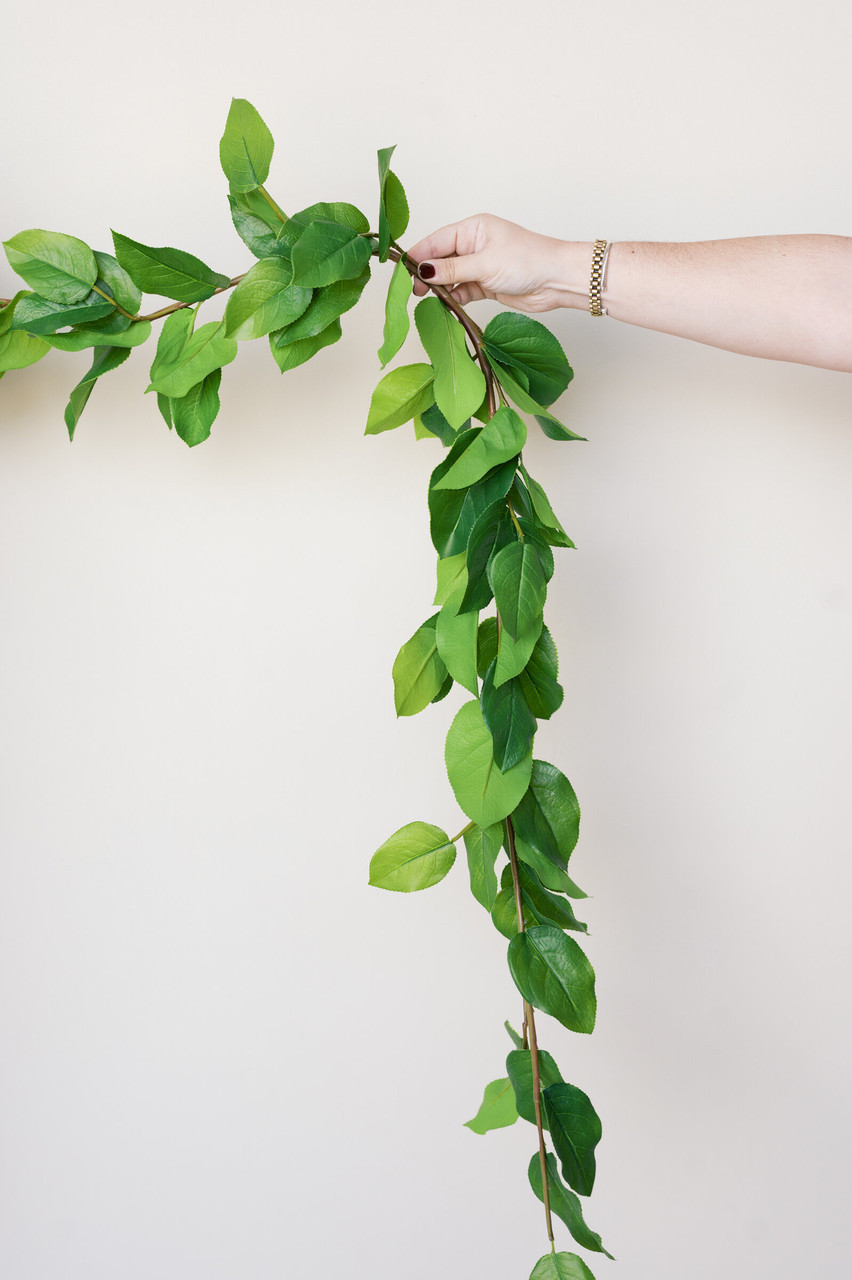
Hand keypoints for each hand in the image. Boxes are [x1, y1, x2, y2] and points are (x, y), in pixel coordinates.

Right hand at [406, 213, 576, 313]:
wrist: (557, 280)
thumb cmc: (527, 261)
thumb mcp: (484, 264)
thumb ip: (451, 270)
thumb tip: (423, 271)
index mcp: (472, 229)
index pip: (436, 241)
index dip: (418, 256)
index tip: (402, 272)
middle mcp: (474, 245)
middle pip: (440, 259)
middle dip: (427, 274)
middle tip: (415, 291)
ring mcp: (480, 265)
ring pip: (450, 277)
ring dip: (440, 288)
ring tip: (429, 299)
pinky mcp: (486, 284)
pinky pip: (462, 290)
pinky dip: (454, 297)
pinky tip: (448, 304)